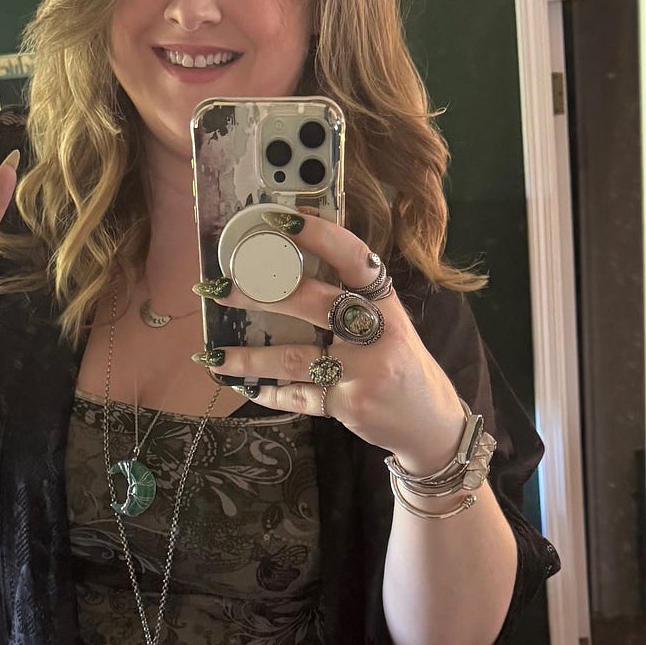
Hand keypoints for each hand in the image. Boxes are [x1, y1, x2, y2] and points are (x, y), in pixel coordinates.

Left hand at [204, 211, 468, 472]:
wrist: (433, 424)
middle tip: (221, 288)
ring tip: (212, 354)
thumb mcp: (390, 324)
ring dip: (249, 356)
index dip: (319, 235)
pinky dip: (269, 393)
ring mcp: (364, 372)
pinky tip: (244, 387)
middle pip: (312, 303)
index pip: (353, 257)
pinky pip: (299, 397)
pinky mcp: (350, 406)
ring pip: (294, 357)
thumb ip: (354, 300)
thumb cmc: (403, 365)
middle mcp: (378, 334)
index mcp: (387, 303)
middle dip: (261, 293)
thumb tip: (291, 271)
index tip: (280, 220)